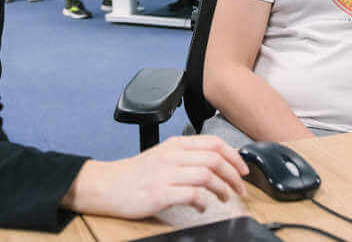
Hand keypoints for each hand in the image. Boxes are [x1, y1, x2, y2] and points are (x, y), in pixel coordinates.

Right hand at [61, 135, 248, 217]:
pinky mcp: (160, 193)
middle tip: (241, 188)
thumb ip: (186, 155)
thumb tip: (215, 163)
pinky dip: (203, 202)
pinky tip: (203, 208)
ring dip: (222, 188)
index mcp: (176, 144)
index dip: (234, 156)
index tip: (243, 170)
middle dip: (233, 174)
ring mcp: (166, 173)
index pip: (214, 143)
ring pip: (206, 175)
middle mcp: (173, 155)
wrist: (108, 185)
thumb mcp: (163, 155)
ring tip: (225, 198)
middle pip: (214, 158)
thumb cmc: (136, 173)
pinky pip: (191, 195)